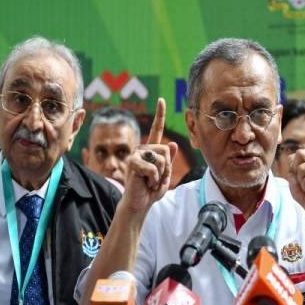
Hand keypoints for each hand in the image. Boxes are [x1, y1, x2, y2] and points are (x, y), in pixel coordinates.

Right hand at [121, 98, 177, 212]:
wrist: (139, 204)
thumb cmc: (151, 191)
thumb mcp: (165, 175)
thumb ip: (169, 161)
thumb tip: (172, 144)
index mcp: (151, 151)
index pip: (155, 130)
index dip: (159, 115)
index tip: (161, 100)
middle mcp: (143, 150)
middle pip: (166, 150)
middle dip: (167, 169)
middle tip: (156, 179)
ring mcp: (136, 155)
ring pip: (161, 159)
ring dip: (160, 175)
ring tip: (150, 181)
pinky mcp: (132, 163)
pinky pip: (153, 168)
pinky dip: (154, 180)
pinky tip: (145, 184)